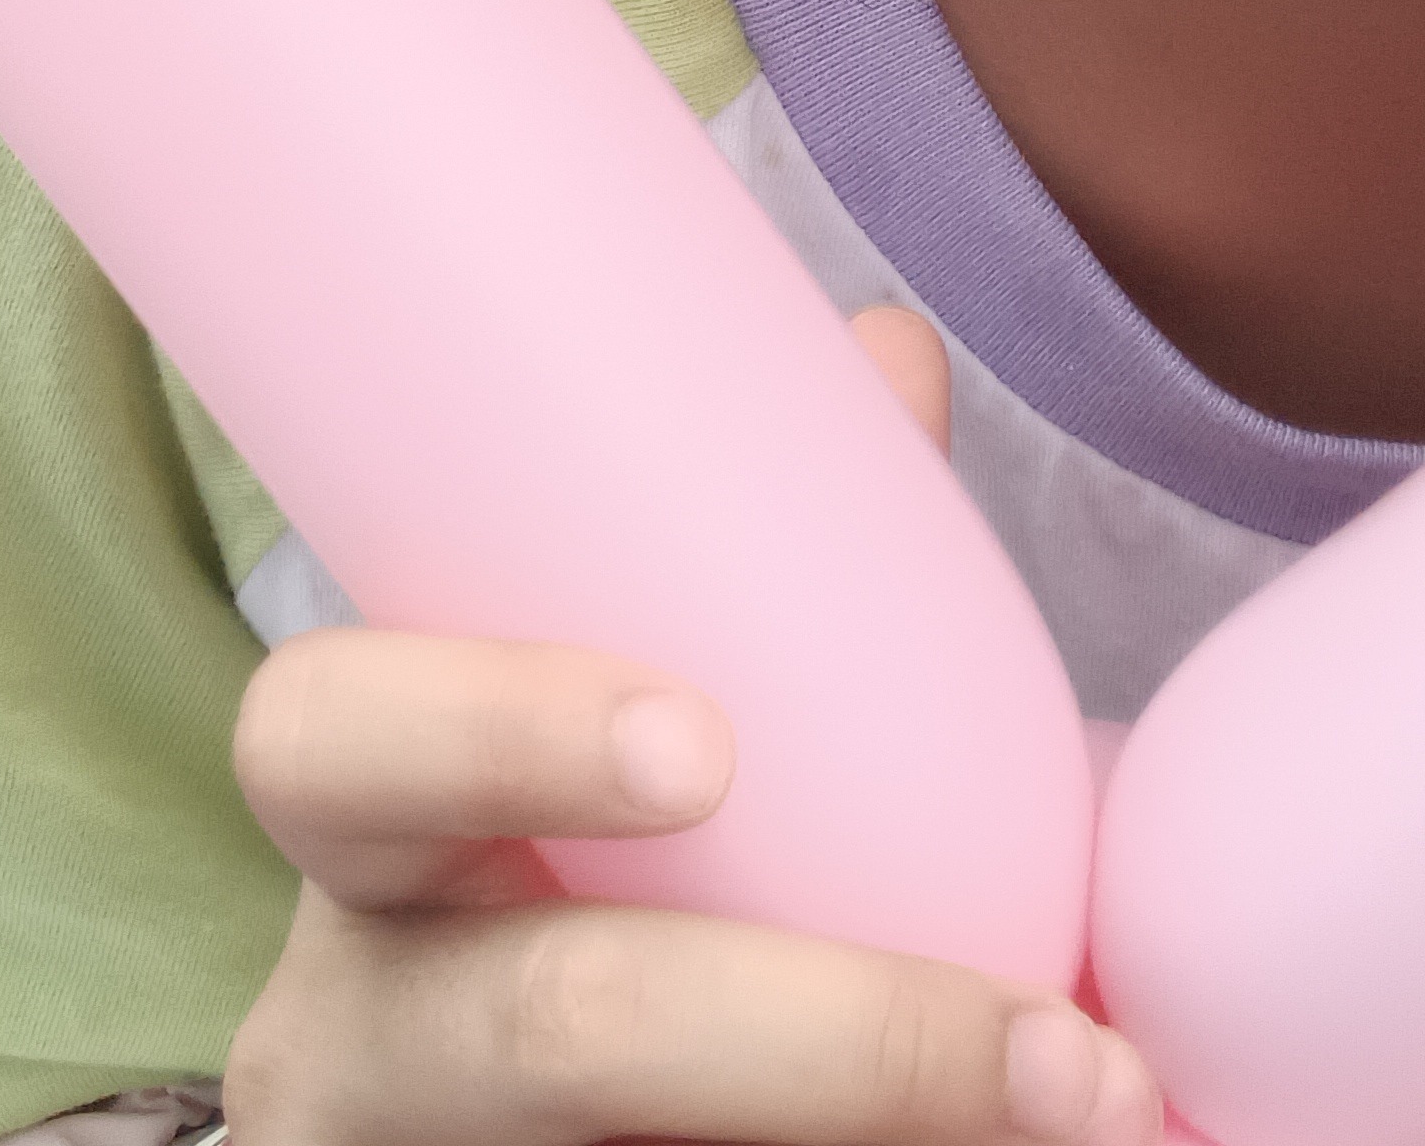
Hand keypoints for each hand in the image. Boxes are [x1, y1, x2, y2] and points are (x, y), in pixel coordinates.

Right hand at [222, 311, 1164, 1145]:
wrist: (476, 1127)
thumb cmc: (557, 881)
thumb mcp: (586, 748)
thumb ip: (738, 564)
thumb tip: (890, 357)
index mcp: (357, 839)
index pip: (326, 744)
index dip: (490, 731)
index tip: (704, 745)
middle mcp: (352, 1033)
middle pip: (557, 1036)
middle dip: (836, 1044)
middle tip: (1061, 1059)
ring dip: (883, 1141)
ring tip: (1098, 1123)